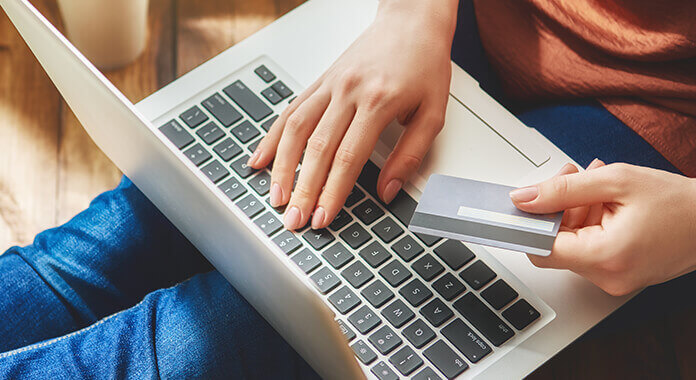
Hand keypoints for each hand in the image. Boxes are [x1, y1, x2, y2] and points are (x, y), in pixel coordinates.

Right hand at [248, 0, 457, 229]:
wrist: (411, 20)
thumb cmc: (424, 63)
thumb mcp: (434, 113)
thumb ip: (411, 155)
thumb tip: (388, 190)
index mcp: (379, 101)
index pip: (349, 157)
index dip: (333, 191)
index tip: (324, 216)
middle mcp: (348, 92)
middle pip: (317, 149)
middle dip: (304, 190)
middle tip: (295, 219)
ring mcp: (329, 85)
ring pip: (296, 130)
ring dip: (282, 167)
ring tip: (276, 197)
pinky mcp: (319, 81)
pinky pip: (290, 111)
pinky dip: (273, 138)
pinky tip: (261, 159)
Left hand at [511, 161, 695, 295]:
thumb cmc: (680, 201)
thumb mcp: (615, 181)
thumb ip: (564, 189)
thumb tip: (524, 198)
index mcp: (604, 257)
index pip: (541, 248)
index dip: (528, 222)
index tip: (521, 203)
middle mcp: (607, 277)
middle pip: (557, 244)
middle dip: (558, 207)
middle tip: (575, 176)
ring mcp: (615, 281)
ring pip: (574, 245)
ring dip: (577, 212)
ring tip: (599, 184)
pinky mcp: (622, 276)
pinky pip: (592, 250)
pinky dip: (593, 224)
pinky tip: (609, 202)